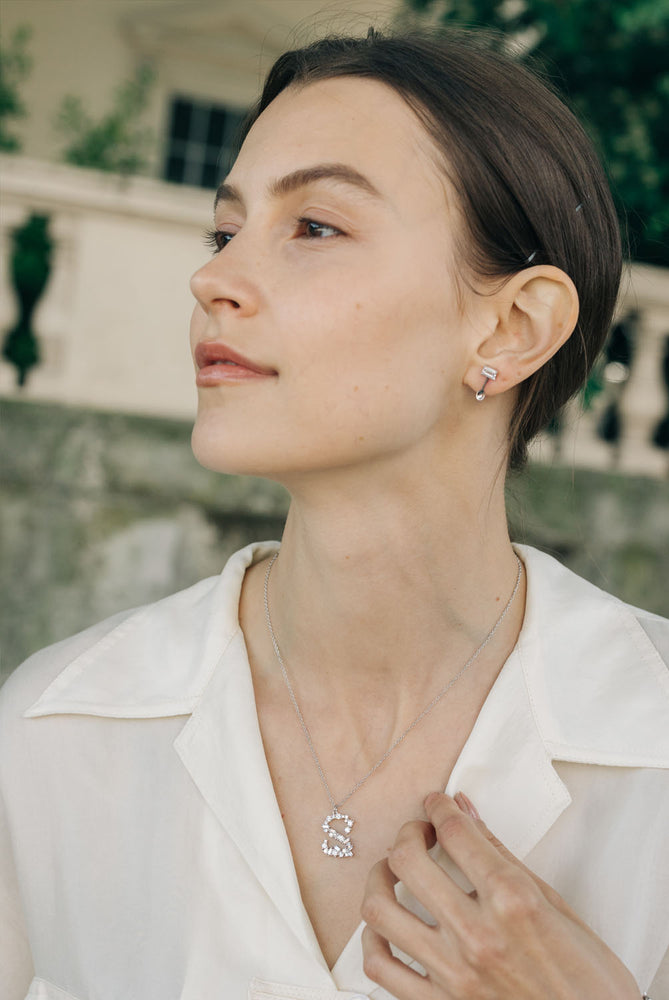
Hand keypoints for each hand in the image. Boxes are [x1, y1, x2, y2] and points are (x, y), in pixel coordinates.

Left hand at [360, 792, 640, 999]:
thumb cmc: (589, 983)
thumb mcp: (560, 908)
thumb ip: (505, 857)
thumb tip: (469, 814)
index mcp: (514, 902)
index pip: (456, 833)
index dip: (439, 806)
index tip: (436, 803)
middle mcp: (478, 935)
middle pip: (408, 861)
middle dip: (408, 833)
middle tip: (419, 833)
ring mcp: (453, 974)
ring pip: (380, 911)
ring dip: (379, 879)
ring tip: (392, 871)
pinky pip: (381, 968)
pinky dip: (372, 940)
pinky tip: (386, 925)